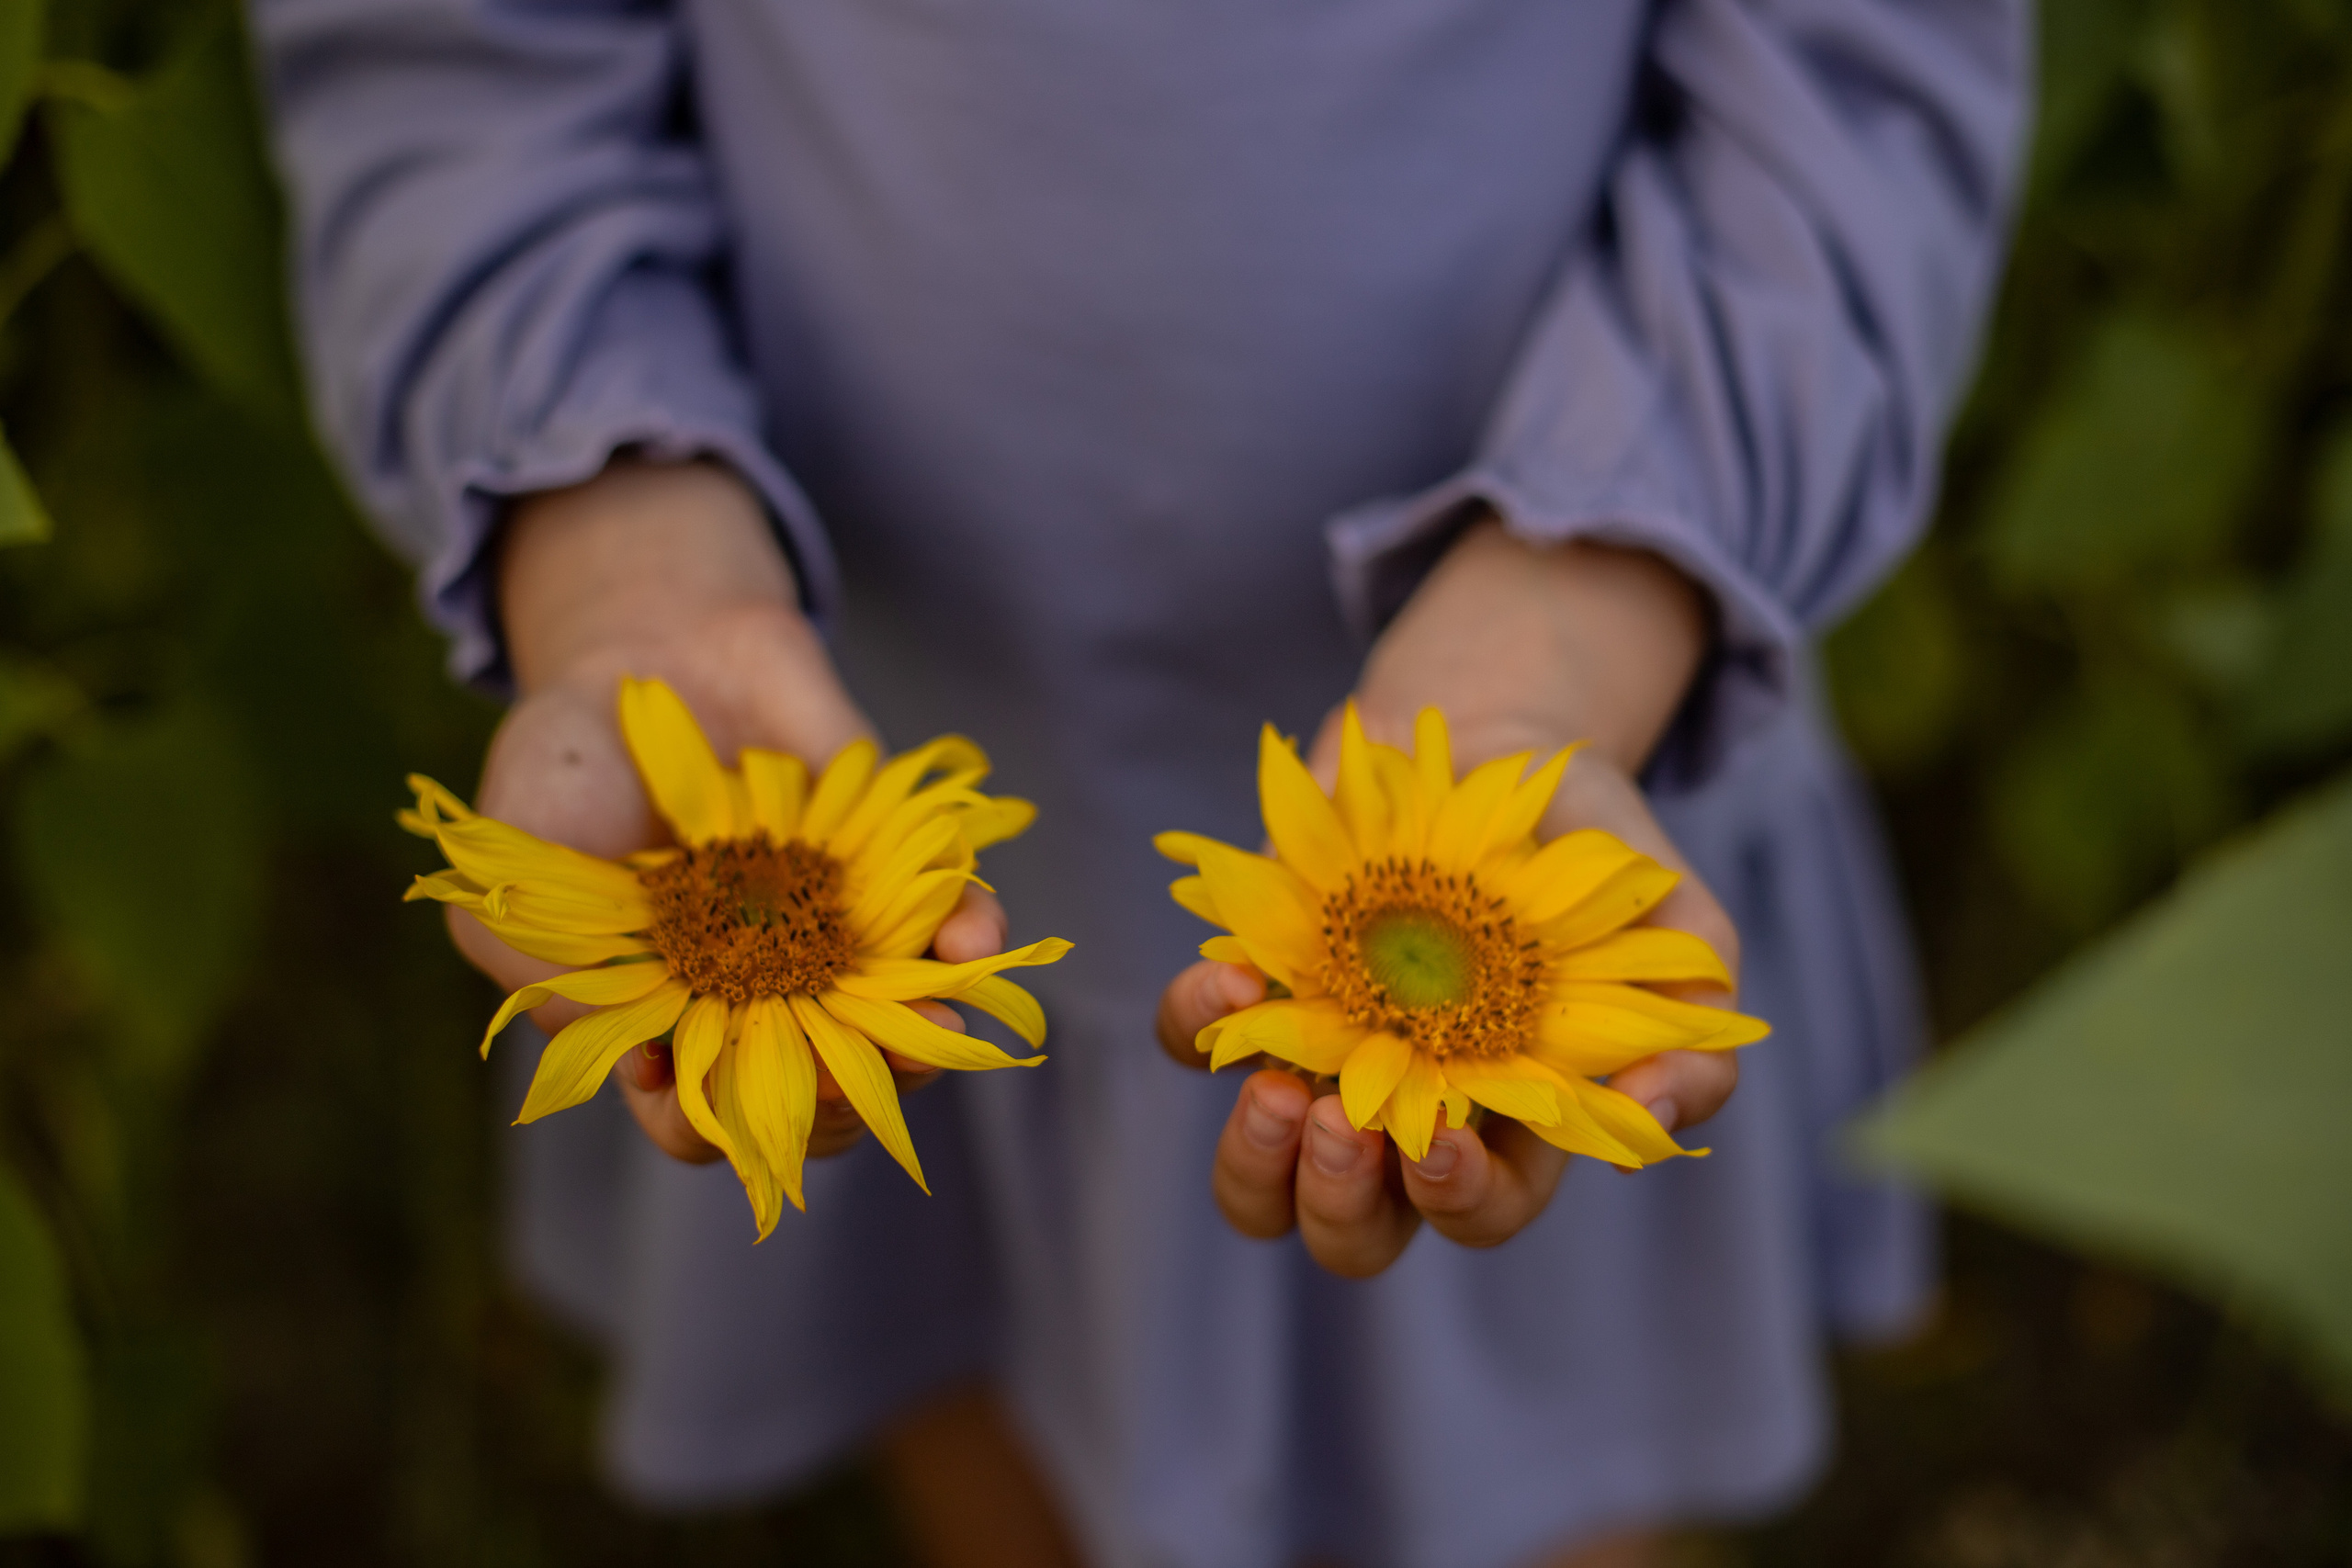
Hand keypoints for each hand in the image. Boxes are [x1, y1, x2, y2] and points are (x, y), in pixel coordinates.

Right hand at [459, 456, 1004, 1163]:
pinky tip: (971, 937)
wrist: (652, 648)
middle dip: (843, 1103)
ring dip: (930, 1042)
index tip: (687, 1078)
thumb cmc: (566, 769)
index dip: (702, 1124)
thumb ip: (546, 969)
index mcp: (668, 1020)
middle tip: (846, 1078)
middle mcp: (763, 996)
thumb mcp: (517, 869)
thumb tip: (636, 1057)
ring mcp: (835, 939)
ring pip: (904, 1031)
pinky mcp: (898, 872)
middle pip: (819, 1099)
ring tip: (934, 1023)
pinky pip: (955, 922)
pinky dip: (973, 934)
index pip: (700, 1118)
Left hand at [1154, 518, 1742, 1276]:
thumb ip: (1697, 1032)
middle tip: (1340, 1129)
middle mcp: (1402, 1118)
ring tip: (1274, 1088)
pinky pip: (1195, 1042)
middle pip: (1353, 1234)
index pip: (1478, 1212)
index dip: (1457, 1203)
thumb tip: (1655, 1115)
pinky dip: (1198, 1021)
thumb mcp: (1682, 934)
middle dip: (1338, 1205)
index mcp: (1509, 1127)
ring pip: (1257, 1182)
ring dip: (1253, 1160)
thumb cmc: (1594, 860)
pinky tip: (1234, 973)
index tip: (1436, 1150)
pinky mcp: (1255, 991)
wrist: (1495, 748)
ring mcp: (1320, 1062)